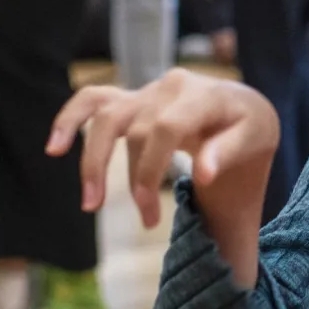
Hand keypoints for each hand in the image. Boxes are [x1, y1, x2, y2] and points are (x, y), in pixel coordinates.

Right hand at [48, 71, 278, 280]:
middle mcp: (169, 86)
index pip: (165, 127)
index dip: (153, 168)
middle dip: (135, 180)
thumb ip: (229, 152)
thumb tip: (203, 174)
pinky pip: (92, 100)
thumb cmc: (248, 128)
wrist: (242, 107)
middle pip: (135, 129)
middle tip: (146, 222)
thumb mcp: (255, 140)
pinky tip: (53, 147)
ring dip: (93, 161)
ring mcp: (146, 91)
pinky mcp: (131, 99)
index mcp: (202, 94)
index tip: (153, 212)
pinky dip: (70, 119)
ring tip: (91, 204)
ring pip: (106, 117)